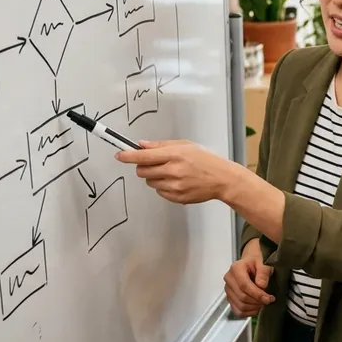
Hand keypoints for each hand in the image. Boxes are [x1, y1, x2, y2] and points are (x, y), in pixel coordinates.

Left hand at [116, 140, 236, 203]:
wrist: (222, 179)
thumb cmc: (206, 160)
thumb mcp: (185, 145)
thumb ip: (161, 145)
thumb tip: (142, 145)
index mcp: (175, 155)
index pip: (143, 156)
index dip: (128, 156)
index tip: (119, 155)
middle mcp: (173, 170)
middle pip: (142, 171)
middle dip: (143, 167)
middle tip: (155, 164)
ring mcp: (174, 185)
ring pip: (150, 182)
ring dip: (154, 177)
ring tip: (171, 173)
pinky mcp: (176, 197)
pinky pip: (159, 191)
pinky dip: (163, 186)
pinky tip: (177, 181)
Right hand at [224, 238, 274, 317]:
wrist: (250, 263)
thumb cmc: (256, 262)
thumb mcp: (263, 263)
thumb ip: (263, 273)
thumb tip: (261, 285)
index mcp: (236, 268)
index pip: (244, 285)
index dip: (257, 294)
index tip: (268, 298)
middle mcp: (229, 279)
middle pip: (242, 296)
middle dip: (257, 301)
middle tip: (269, 300)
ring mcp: (228, 290)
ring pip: (240, 305)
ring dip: (254, 307)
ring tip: (264, 303)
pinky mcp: (230, 298)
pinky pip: (238, 311)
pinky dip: (249, 312)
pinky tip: (257, 307)